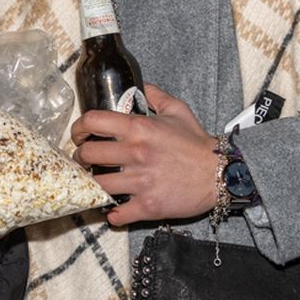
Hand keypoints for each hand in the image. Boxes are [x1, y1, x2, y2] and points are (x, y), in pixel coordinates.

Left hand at [72, 83, 219, 226]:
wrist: (220, 174)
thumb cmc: (197, 144)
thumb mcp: (178, 110)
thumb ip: (156, 95)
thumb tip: (141, 86)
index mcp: (139, 128)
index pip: (93, 122)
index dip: (78, 128)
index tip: (78, 135)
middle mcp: (136, 153)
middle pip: (87, 155)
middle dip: (80, 158)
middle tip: (83, 160)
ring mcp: (140, 182)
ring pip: (98, 185)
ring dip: (93, 185)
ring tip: (95, 183)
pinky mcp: (148, 205)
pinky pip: (118, 213)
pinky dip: (113, 213)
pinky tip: (114, 209)